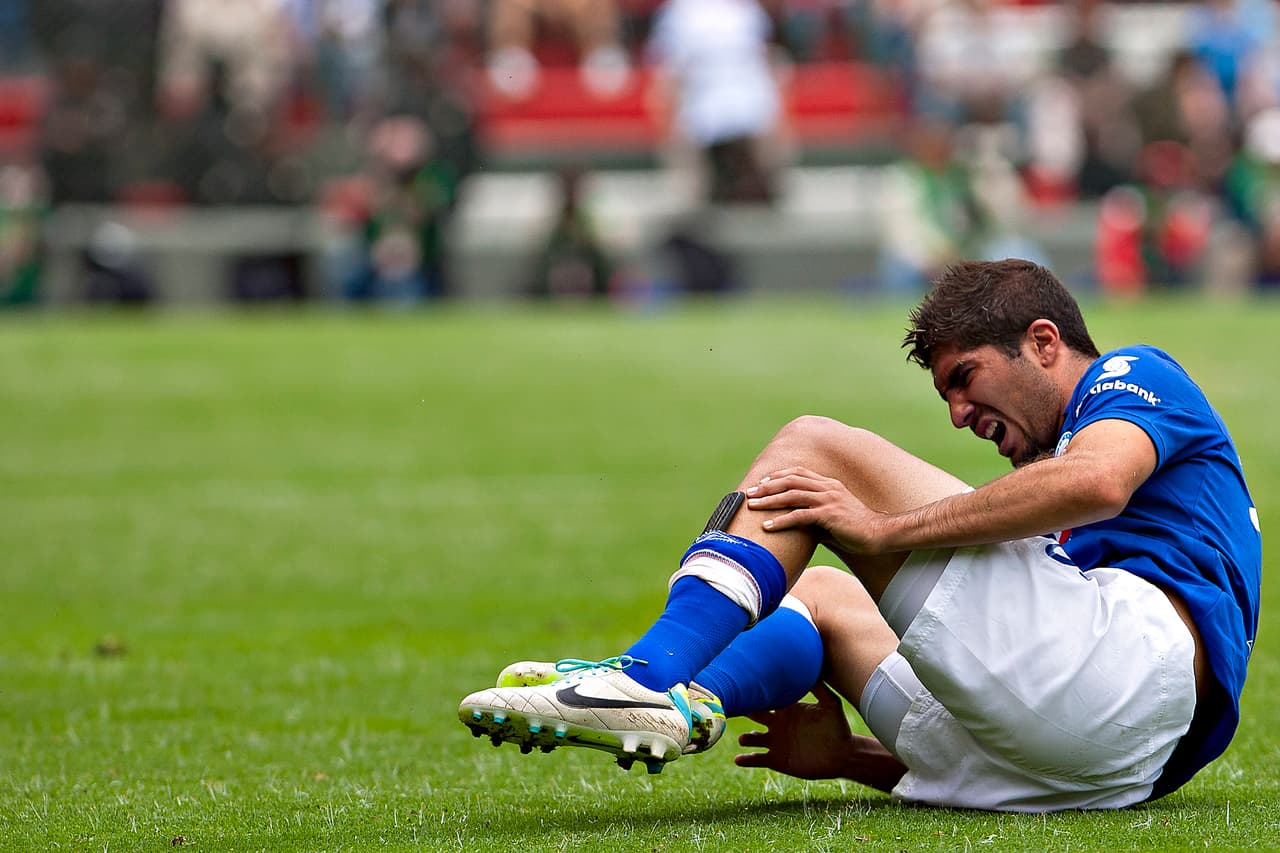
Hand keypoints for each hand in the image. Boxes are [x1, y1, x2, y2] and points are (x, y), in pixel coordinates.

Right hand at [733, 682, 855, 779]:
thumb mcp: (831, 705)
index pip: (766, 698)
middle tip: (728, 707)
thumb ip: (819, 688)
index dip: (754, 693)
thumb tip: (810, 667)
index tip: (740, 685)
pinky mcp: (776, 760)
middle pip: (753, 715)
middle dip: (741, 711)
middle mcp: (777, 724)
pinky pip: (757, 759)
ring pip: (752, 738)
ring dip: (746, 738)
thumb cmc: (838, 728)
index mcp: (786, 709)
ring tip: (745, 739)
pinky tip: (739, 759)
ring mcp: (775, 742)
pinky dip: (746, 759)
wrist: (842, 756)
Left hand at [746, 467, 888, 553]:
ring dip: (769, 500)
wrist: (878, 534)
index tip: (761, 483)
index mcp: (829, 484)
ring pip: (792, 495)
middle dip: (767, 486)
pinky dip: (781, 521)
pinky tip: (768, 526)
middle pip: (790, 480)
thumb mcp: (832, 516)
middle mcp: (827, 488)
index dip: (778, 476)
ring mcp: (828, 500)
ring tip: (753, 506)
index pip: (798, 473)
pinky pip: (800, 516)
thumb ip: (814, 514)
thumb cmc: (855, 528)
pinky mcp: (829, 515)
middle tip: (750, 493)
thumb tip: (794, 522)